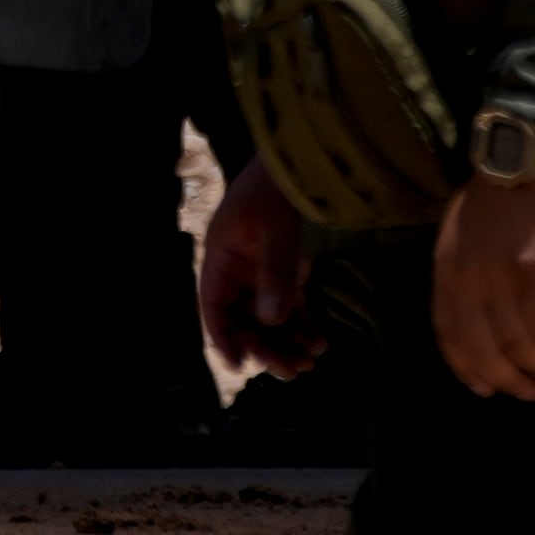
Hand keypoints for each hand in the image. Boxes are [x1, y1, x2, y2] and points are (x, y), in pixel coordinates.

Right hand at [198, 161, 322, 377]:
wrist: (300, 162)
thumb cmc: (275, 190)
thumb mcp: (276, 228)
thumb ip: (274, 272)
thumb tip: (271, 319)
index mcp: (222, 258)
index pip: (214, 305)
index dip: (223, 337)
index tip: (239, 364)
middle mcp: (238, 271)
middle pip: (244, 319)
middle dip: (265, 346)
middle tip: (291, 371)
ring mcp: (261, 273)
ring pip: (268, 318)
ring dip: (286, 341)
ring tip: (310, 362)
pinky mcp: (284, 273)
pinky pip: (290, 306)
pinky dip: (302, 325)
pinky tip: (319, 342)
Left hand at [431, 169, 534, 398]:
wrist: (524, 159)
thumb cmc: (496, 200)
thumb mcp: (459, 238)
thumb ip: (462, 276)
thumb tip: (477, 321)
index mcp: (446, 271)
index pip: (449, 335)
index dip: (468, 368)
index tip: (486, 390)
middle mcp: (467, 279)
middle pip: (484, 347)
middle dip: (509, 379)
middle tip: (533, 393)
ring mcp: (501, 274)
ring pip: (517, 340)